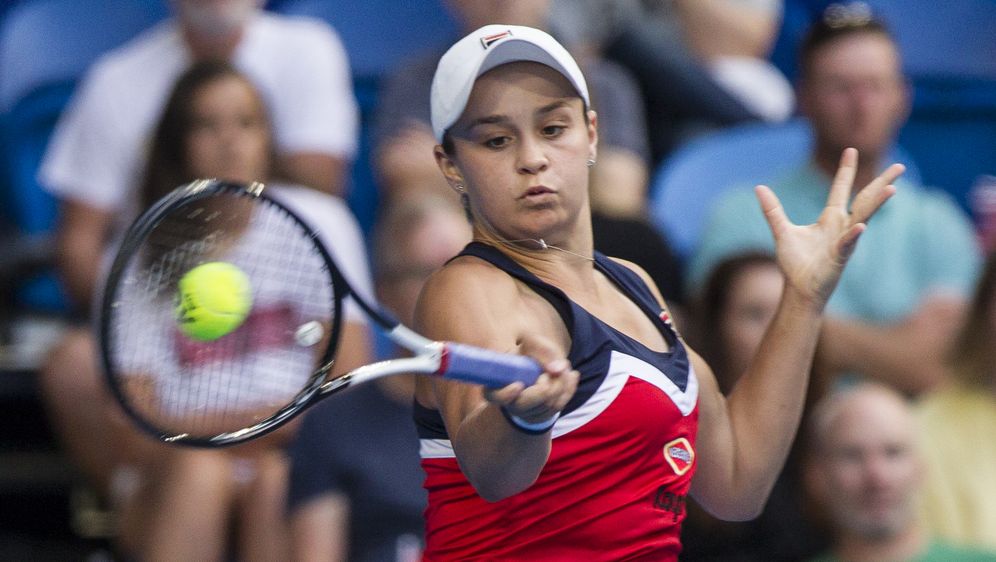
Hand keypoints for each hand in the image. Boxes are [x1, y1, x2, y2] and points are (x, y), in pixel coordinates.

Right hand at [483, 334, 577, 424]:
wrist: (538, 365)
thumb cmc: (529, 354)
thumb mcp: (532, 344)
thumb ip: (542, 350)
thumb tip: (556, 370)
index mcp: (498, 384)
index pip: (495, 396)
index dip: (506, 394)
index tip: (518, 385)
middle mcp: (510, 403)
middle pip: (527, 404)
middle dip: (546, 385)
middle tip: (554, 369)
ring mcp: (526, 413)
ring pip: (547, 405)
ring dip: (561, 383)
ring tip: (562, 367)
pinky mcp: (543, 416)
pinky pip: (560, 405)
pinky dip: (569, 388)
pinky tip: (571, 376)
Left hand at [756, 148, 902, 307]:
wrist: (798, 290)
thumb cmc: (795, 263)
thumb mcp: (781, 231)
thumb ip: (773, 209)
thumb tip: (759, 188)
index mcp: (830, 219)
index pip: (840, 189)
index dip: (846, 170)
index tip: (851, 150)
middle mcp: (841, 227)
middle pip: (864, 199)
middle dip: (881, 182)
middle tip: (899, 166)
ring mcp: (844, 241)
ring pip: (863, 218)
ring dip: (877, 203)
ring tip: (892, 188)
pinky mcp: (840, 257)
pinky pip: (848, 243)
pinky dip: (853, 235)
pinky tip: (861, 226)